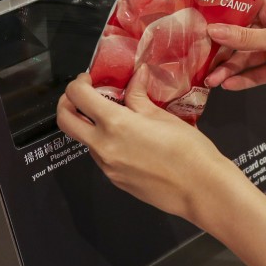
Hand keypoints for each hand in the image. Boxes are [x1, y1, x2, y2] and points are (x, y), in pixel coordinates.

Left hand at [56, 67, 248, 224]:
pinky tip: (131, 141)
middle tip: (85, 95)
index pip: (77, 96)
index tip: (89, 79)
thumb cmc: (188, 150)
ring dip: (90, 125)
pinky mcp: (115, 180)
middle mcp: (103, 146)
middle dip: (67, 103)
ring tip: (118, 118)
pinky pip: (101, 156)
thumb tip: (136, 76)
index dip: (78, 83)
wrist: (200, 189)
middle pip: (65, 121)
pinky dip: (107, 142)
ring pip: (84, 140)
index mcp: (115, 124)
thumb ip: (140, 97)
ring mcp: (106, 166)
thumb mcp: (163, 116)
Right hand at [204, 0, 265, 90]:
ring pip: (247, 59)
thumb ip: (245, 38)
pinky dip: (244, 80)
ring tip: (210, 80)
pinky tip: (228, 85)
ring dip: (230, 69)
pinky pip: (258, 74)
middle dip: (221, 52)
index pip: (240, 13)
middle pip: (240, 39)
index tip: (197, 32)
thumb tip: (213, 31)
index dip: (220, 23)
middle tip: (200, 64)